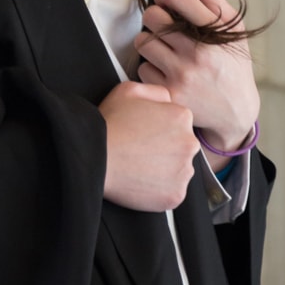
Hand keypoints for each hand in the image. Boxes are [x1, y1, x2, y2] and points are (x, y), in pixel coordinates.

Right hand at [98, 81, 197, 211]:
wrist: (95, 157)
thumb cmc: (110, 123)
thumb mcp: (129, 89)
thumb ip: (155, 91)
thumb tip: (167, 100)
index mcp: (182, 117)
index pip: (179, 123)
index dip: (159, 128)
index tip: (144, 134)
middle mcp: (189, 144)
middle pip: (182, 146)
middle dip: (165, 149)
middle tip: (140, 151)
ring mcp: (184, 171)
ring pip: (179, 170)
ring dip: (164, 170)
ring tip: (139, 166)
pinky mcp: (176, 195)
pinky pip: (173, 192)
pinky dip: (159, 190)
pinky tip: (141, 181)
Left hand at [134, 0, 259, 157]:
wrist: (236, 111)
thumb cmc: (232, 62)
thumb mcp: (231, 27)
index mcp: (214, 32)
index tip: (168, 1)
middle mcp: (197, 52)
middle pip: (152, 16)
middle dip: (155, 17)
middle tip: (165, 25)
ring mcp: (181, 75)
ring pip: (143, 42)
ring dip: (151, 42)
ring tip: (167, 49)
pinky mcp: (169, 95)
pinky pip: (142, 69)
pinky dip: (151, 68)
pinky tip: (166, 72)